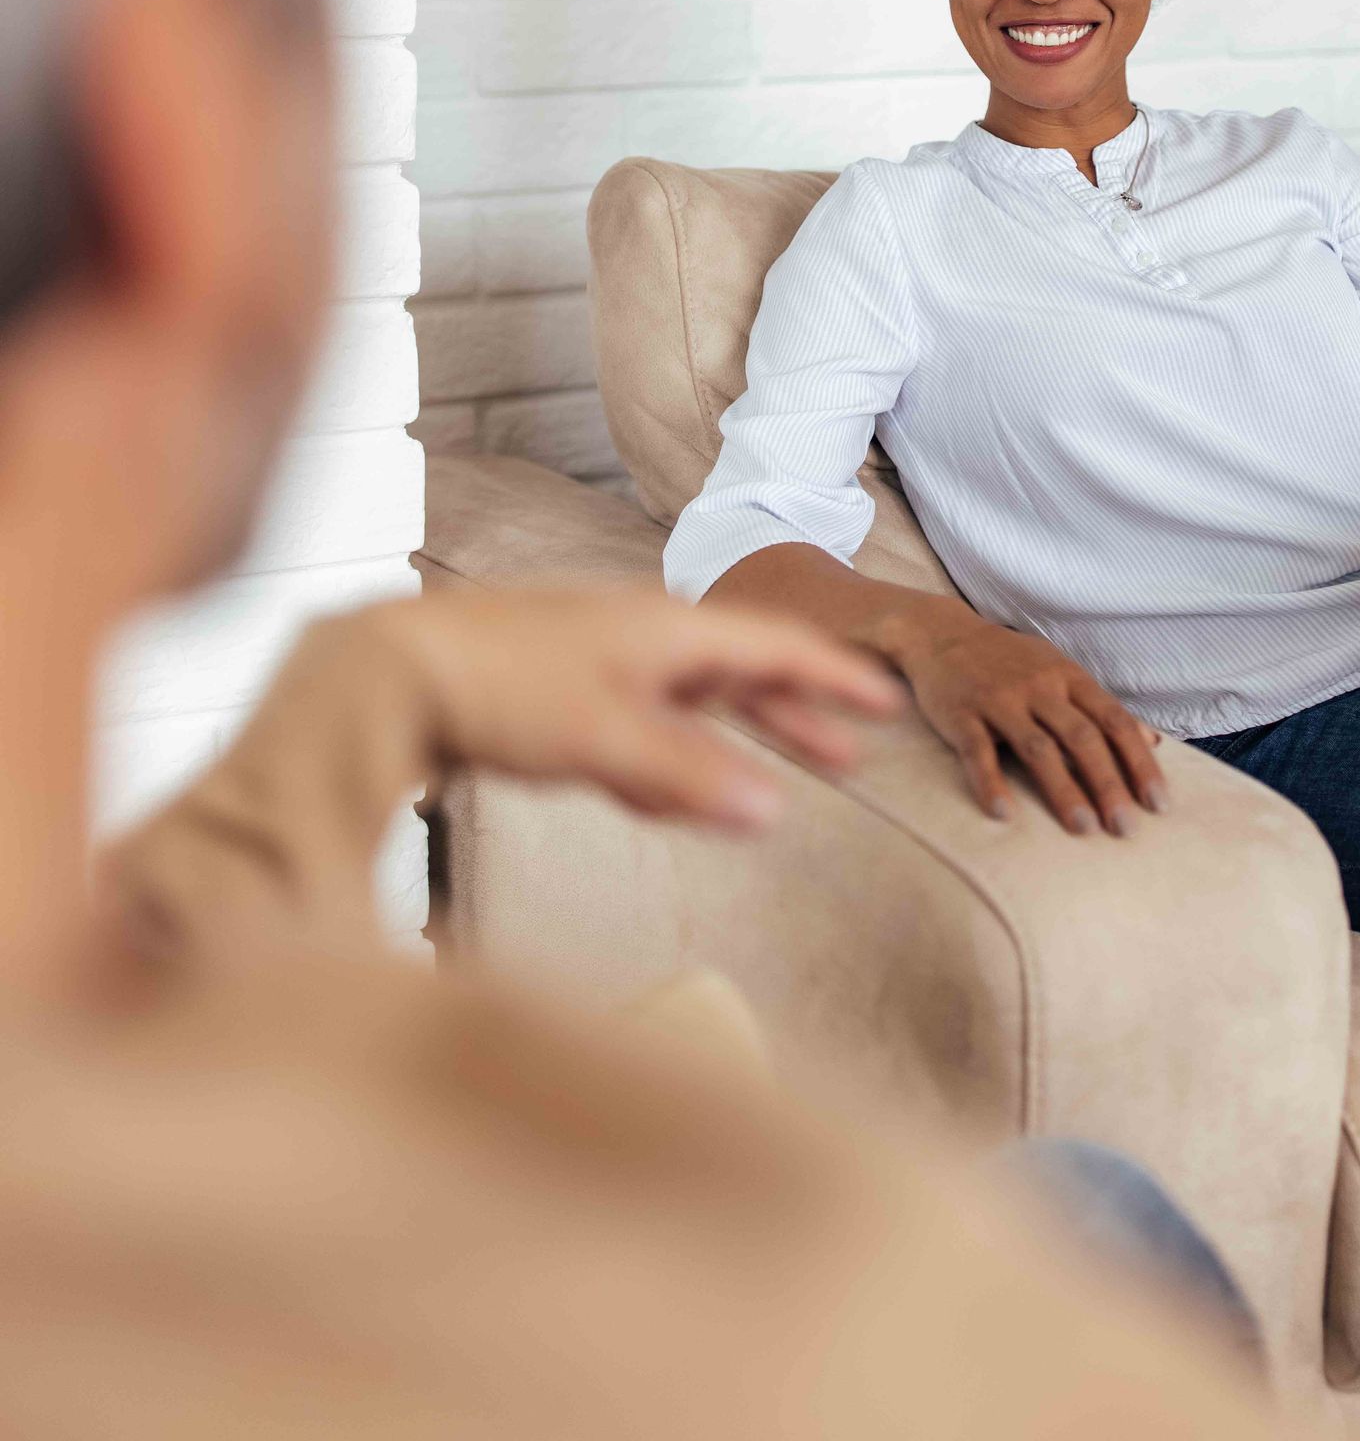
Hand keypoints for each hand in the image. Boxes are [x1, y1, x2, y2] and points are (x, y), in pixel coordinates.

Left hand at [341, 587, 902, 832]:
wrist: (393, 668)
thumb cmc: (503, 687)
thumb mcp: (606, 738)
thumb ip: (689, 777)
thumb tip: (773, 810)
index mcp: (668, 629)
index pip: (774, 647)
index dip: (833, 677)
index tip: (885, 700)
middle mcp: (643, 637)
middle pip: (739, 675)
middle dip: (795, 716)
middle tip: (849, 756)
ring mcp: (602, 664)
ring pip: (689, 706)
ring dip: (734, 744)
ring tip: (776, 783)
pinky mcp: (562, 696)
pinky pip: (640, 729)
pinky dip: (670, 761)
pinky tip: (670, 796)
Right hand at [882, 604, 1166, 835]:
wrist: (941, 633)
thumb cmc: (1010, 661)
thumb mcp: (1061, 671)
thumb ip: (1102, 707)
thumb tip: (1154, 741)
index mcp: (1069, 677)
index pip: (1114, 721)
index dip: (1139, 763)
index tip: (1158, 803)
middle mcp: (1039, 686)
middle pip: (1082, 738)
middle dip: (1108, 784)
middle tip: (1126, 828)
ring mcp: (999, 700)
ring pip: (1037, 748)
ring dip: (1063, 790)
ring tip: (1084, 828)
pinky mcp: (960, 714)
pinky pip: (978, 752)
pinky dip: (991, 783)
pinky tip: (1004, 815)